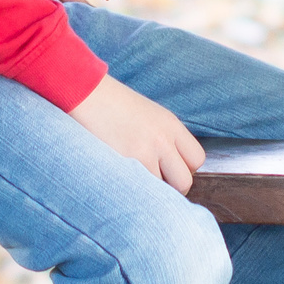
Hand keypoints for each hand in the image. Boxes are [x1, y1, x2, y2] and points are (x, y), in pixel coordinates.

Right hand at [67, 76, 205, 191]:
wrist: (86, 92)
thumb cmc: (112, 105)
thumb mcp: (149, 115)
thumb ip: (165, 138)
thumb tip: (172, 168)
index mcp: (171, 125)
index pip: (197, 159)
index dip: (184, 170)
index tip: (168, 170)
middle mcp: (163, 139)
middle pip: (185, 181)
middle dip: (170, 187)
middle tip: (150, 180)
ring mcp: (145, 151)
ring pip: (161, 190)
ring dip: (148, 191)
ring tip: (132, 179)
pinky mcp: (126, 162)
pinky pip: (139, 190)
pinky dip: (132, 191)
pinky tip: (120, 181)